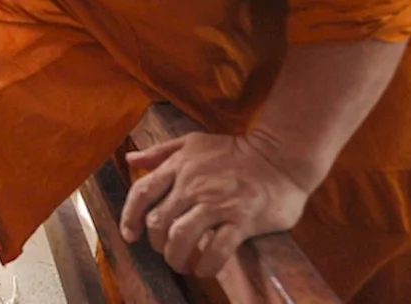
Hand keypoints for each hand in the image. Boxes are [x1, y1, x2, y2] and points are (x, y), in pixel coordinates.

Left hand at [120, 133, 310, 277]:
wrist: (280, 156)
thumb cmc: (235, 151)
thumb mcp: (192, 142)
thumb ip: (160, 152)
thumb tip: (131, 159)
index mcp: (178, 167)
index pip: (141, 193)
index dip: (130, 216)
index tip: (130, 235)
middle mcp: (192, 186)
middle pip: (158, 220)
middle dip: (156, 243)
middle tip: (166, 251)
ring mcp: (216, 203)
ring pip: (181, 236)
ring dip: (176, 257)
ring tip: (182, 265)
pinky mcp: (241, 219)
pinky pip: (217, 248)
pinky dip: (206, 264)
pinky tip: (205, 269)